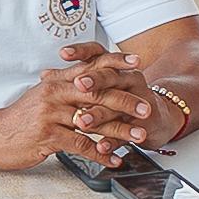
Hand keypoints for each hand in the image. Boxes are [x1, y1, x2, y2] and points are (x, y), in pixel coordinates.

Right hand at [0, 51, 151, 170]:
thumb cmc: (17, 120)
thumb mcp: (40, 97)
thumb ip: (63, 89)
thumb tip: (84, 81)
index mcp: (55, 82)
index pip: (90, 67)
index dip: (115, 64)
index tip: (136, 64)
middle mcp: (55, 94)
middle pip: (97, 93)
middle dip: (125, 101)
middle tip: (146, 109)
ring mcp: (51, 114)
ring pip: (93, 121)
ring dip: (119, 130)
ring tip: (138, 136)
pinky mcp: (48, 136)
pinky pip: (81, 145)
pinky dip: (100, 154)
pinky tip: (113, 159)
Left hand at [53, 42, 178, 158]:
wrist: (153, 118)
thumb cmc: (120, 99)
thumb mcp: (98, 87)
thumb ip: (72, 81)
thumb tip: (45, 75)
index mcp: (114, 68)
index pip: (97, 53)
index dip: (81, 52)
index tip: (63, 53)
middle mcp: (128, 78)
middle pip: (109, 76)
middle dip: (93, 80)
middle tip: (78, 84)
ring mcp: (139, 99)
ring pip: (116, 106)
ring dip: (98, 115)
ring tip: (82, 122)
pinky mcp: (145, 122)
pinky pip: (127, 131)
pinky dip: (113, 140)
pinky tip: (101, 147)